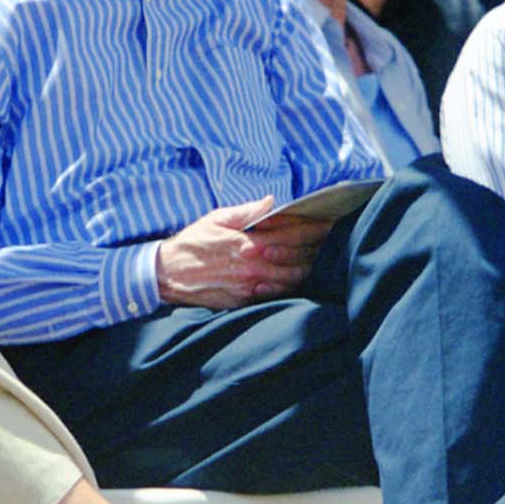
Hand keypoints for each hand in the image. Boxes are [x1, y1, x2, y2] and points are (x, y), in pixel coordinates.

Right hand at [155, 196, 331, 309]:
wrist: (168, 275)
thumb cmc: (192, 243)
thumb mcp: (216, 218)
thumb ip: (247, 211)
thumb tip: (271, 202)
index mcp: (248, 244)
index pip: (292, 235)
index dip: (315, 229)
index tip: (332, 223)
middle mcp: (253, 267)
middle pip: (298, 259)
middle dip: (318, 249)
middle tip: (336, 240)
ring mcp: (251, 287)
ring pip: (292, 280)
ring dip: (309, 269)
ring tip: (323, 259)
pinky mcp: (245, 301)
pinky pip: (277, 294)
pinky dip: (291, 286)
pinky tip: (300, 278)